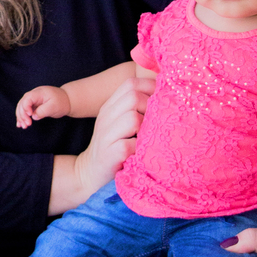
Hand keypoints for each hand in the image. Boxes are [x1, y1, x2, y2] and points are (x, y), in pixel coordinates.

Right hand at [16, 84, 69, 127]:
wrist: (67, 100)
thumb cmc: (62, 102)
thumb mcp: (54, 107)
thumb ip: (43, 111)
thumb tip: (33, 116)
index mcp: (38, 93)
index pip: (27, 99)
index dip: (26, 107)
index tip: (30, 115)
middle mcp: (33, 95)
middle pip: (22, 103)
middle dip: (22, 114)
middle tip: (27, 125)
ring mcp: (33, 100)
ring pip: (21, 107)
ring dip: (21, 117)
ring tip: (23, 126)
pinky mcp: (34, 105)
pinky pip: (25, 110)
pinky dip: (22, 117)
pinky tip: (20, 124)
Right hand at [72, 73, 153, 200]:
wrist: (91, 172)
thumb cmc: (114, 146)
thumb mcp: (119, 123)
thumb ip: (135, 108)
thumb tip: (166, 94)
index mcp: (110, 106)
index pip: (130, 83)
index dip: (151, 87)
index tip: (164, 99)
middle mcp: (106, 117)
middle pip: (133, 97)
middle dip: (152, 106)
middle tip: (160, 121)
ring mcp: (106, 135)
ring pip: (132, 118)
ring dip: (148, 127)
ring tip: (152, 137)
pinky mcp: (110, 154)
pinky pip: (130, 144)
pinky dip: (141, 148)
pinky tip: (144, 153)